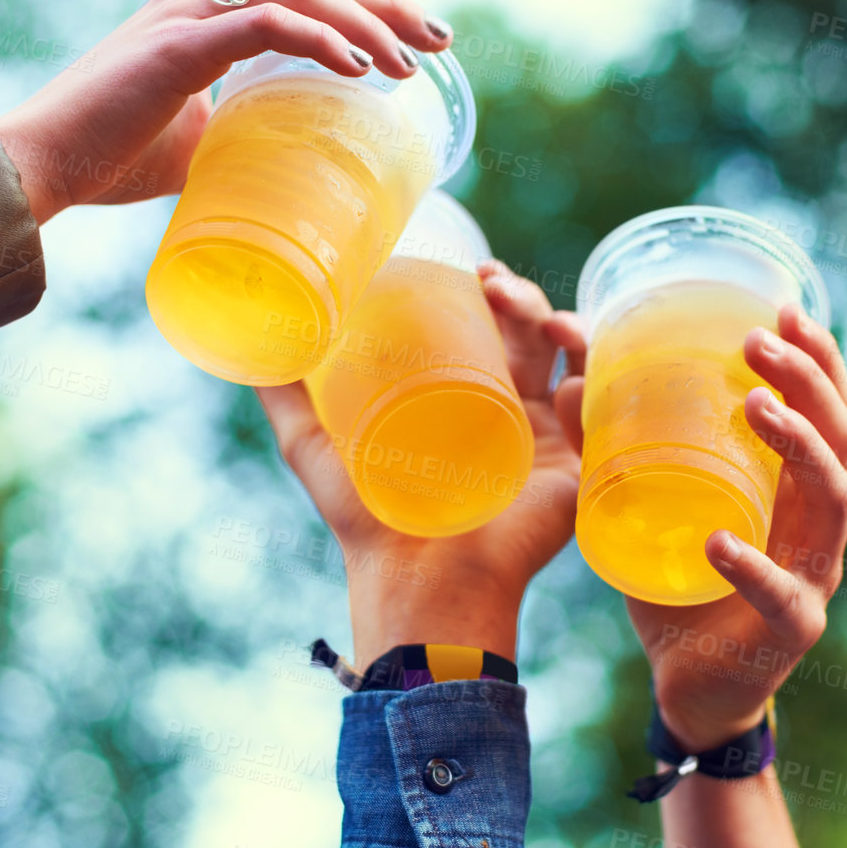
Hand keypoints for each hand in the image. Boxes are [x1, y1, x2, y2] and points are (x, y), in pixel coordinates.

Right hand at [0, 0, 453, 224]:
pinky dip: (320, 42)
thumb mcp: (192, 138)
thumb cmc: (106, 156)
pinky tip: (359, 69)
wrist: (38, 168)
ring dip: (364, 23)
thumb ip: (234, 126)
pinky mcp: (179, 48)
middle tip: (440, 35)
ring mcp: (187, 15)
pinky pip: (268, 27)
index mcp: (200, 7)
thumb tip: (278, 152)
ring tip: (409, 67)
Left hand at [255, 262, 585, 669]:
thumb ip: (283, 394)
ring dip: (562, 319)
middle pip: (530, 332)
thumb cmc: (364, 518)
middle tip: (496, 284)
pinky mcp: (575, 469)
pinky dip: (594, 379)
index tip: (473, 267)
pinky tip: (569, 370)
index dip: (487, 288)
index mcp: (457, 396)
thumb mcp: (310, 444)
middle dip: (523, 295)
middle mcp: (504, 411)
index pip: (483, 325)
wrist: (417, 580)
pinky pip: (599, 413)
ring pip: (570, 357)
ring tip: (539, 317)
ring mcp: (544, 437)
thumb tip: (248, 342)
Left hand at [557, 304, 846, 751]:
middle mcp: (817, 526)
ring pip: (831, 502)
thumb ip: (619, 449)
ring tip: (755, 408)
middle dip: (808, 383)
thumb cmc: (679, 583)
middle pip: (841, 440)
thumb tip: (572, 378)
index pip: (829, 412)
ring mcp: (812, 578)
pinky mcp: (789, 631)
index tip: (785, 308)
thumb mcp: (651, 505)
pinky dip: (750, 565)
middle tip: (758, 343)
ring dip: (798, 447)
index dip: (818, 359)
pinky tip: (718, 541)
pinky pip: (781, 594)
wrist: (692, 688)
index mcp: (795, 490)